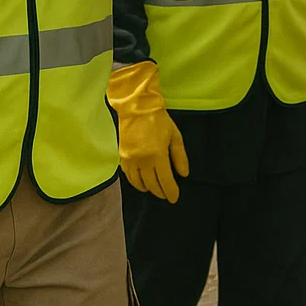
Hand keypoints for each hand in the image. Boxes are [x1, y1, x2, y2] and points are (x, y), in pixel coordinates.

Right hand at [107, 61, 188, 202]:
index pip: (165, 180)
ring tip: (156, 190)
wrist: (137, 108)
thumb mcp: (175, 136)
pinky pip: (128, 176)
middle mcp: (142, 160)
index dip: (171, 191)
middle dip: (161, 192)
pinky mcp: (122, 157)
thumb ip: (179, 157)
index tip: (174, 198)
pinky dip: (136, 183)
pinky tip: (142, 183)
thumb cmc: (159, 120)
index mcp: (157, 154)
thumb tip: (183, 174)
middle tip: (167, 195)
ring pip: (139, 183)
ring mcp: (130, 159)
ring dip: (148, 189)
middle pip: (152, 184)